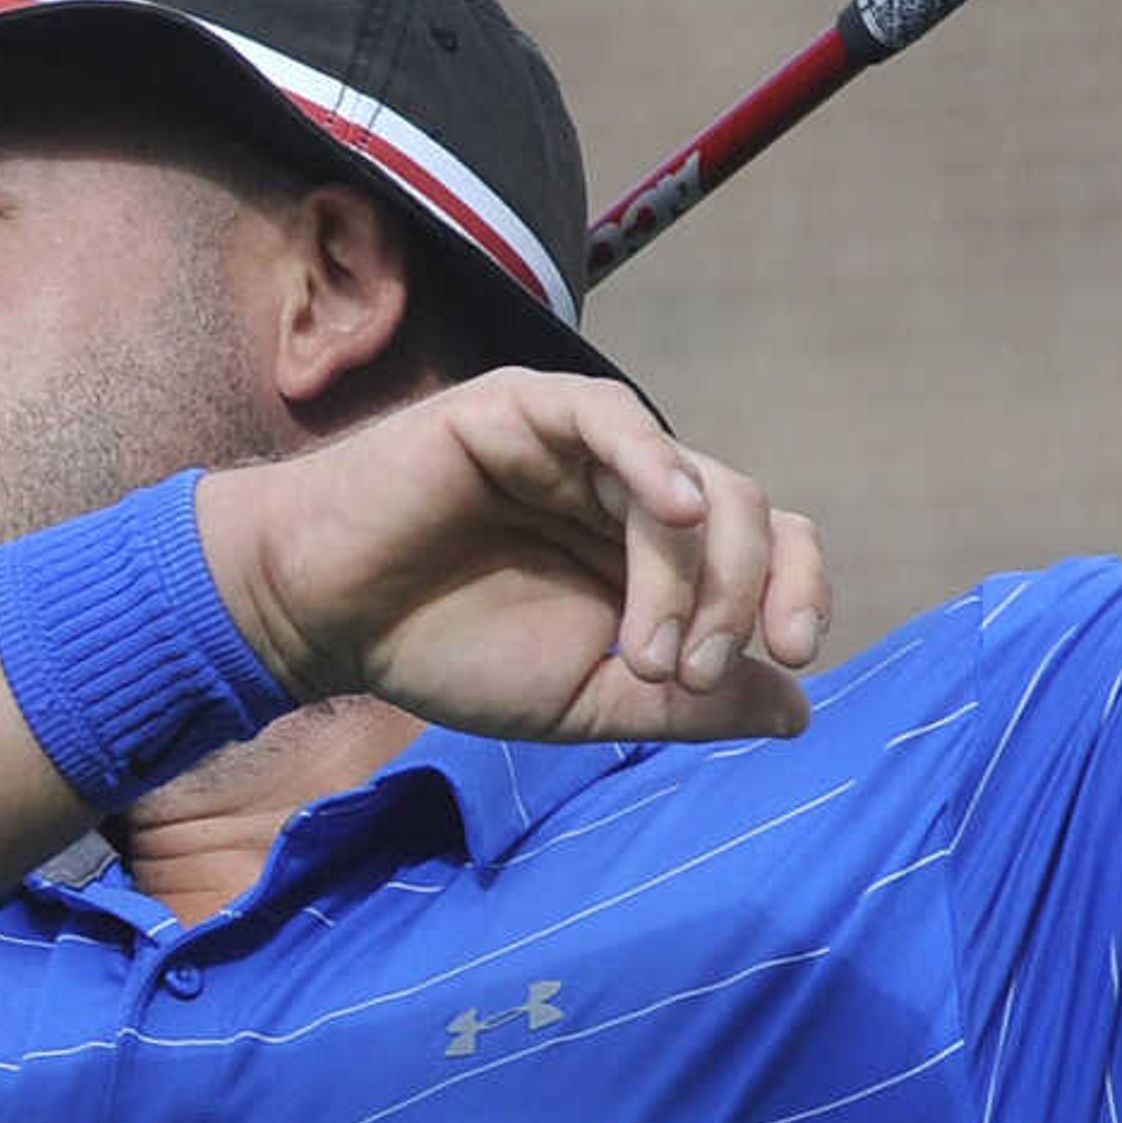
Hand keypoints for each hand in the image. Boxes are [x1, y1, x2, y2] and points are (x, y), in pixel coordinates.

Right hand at [199, 369, 826, 744]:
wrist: (322, 620)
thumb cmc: (444, 653)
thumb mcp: (584, 701)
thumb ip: (685, 706)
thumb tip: (799, 712)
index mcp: (656, 552)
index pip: (770, 545)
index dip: (798, 589)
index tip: (794, 657)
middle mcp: (633, 489)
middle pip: (748, 512)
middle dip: (738, 598)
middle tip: (687, 674)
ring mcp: (583, 444)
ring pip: (691, 481)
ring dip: (690, 572)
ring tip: (645, 652)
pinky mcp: (524, 410)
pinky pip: (612, 416)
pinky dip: (653, 458)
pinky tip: (670, 509)